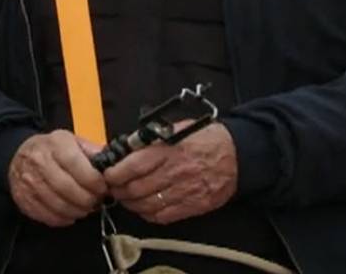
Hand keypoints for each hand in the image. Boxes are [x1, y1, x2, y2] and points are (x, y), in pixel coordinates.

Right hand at [8, 130, 106, 226]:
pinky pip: (47, 216)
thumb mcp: (72, 141)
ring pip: (58, 205)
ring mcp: (28, 182)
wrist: (19, 155)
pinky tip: (71, 214)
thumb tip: (110, 164)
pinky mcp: (23, 199)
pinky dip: (63, 219)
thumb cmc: (52, 150)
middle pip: (67, 188)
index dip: (93, 180)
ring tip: (85, 208)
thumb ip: (92, 151)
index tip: (103, 187)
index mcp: (55, 145)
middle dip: (87, 199)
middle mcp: (38, 162)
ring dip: (77, 211)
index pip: (76, 164)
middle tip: (96, 201)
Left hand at [102, 122, 236, 224]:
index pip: (133, 166)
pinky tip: (144, 207)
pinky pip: (163, 216)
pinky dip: (148, 214)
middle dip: (119, 190)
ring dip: (131, 204)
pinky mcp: (193, 206)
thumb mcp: (176, 129)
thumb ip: (150, 138)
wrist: (237, 155)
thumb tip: (126, 146)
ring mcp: (184, 192)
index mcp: (169, 150)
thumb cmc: (205, 139)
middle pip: (136, 188)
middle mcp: (175, 172)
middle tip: (113, 188)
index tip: (108, 174)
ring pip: (147, 205)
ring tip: (126, 198)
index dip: (115, 173)